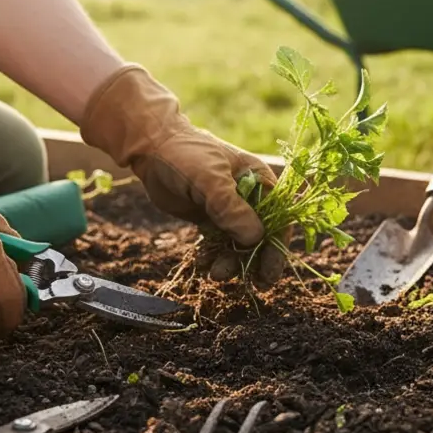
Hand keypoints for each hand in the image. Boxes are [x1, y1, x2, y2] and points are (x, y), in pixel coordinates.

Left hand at [79, 64, 288, 283]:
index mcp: (261, 181)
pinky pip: (218, 244)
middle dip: (254, 260)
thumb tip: (255, 238)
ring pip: (239, 244)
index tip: (269, 273)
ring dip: (232, 262)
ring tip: (216, 274)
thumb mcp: (210, 178)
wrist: (152, 149)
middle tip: (247, 283)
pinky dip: (214, 256)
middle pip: (262, 237)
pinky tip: (203, 264)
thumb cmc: (186, 155)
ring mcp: (230, 210)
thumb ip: (231, 208)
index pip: (280, 219)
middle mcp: (250, 198)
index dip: (277, 248)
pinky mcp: (211, 219)